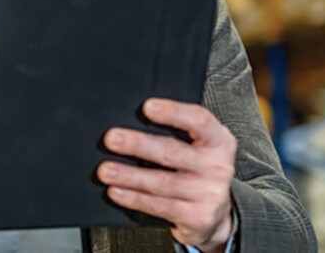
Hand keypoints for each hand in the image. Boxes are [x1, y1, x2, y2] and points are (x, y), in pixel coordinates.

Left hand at [98, 98, 236, 251]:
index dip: (173, 112)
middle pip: (172, 152)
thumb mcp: (197, 148)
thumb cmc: (197, 171)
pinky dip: (134, 198)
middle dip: (138, 145)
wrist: (214, 215)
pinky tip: (116, 191)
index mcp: (218, 141)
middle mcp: (218, 166)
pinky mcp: (197, 217)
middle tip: (111, 139)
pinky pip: (159, 206)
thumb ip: (176, 133)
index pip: (199, 120)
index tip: (147, 107)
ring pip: (161, 182)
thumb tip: (131, 121)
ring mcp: (209, 194)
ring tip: (105, 170)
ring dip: (129, 176)